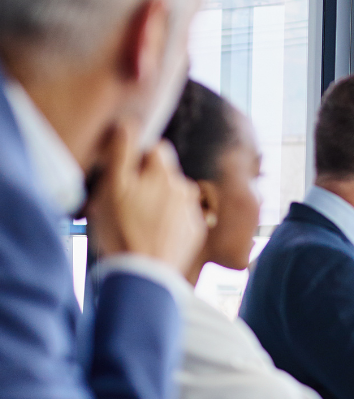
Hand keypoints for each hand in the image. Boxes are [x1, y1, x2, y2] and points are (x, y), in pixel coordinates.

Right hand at [86, 124, 204, 271]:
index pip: (158, 149)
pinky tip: (155, 236)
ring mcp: (192, 211)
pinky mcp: (196, 232)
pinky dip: (171, 222)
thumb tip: (129, 123)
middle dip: (151, 182)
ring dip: (162, 202)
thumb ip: (122, 152)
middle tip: (131, 203)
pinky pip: (182, 218)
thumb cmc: (123, 230)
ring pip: (175, 196)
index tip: (127, 176)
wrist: (147, 275)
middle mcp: (184, 187)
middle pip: (166, 174)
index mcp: (164, 173)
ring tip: (143, 223)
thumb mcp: (112, 188)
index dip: (140, 159)